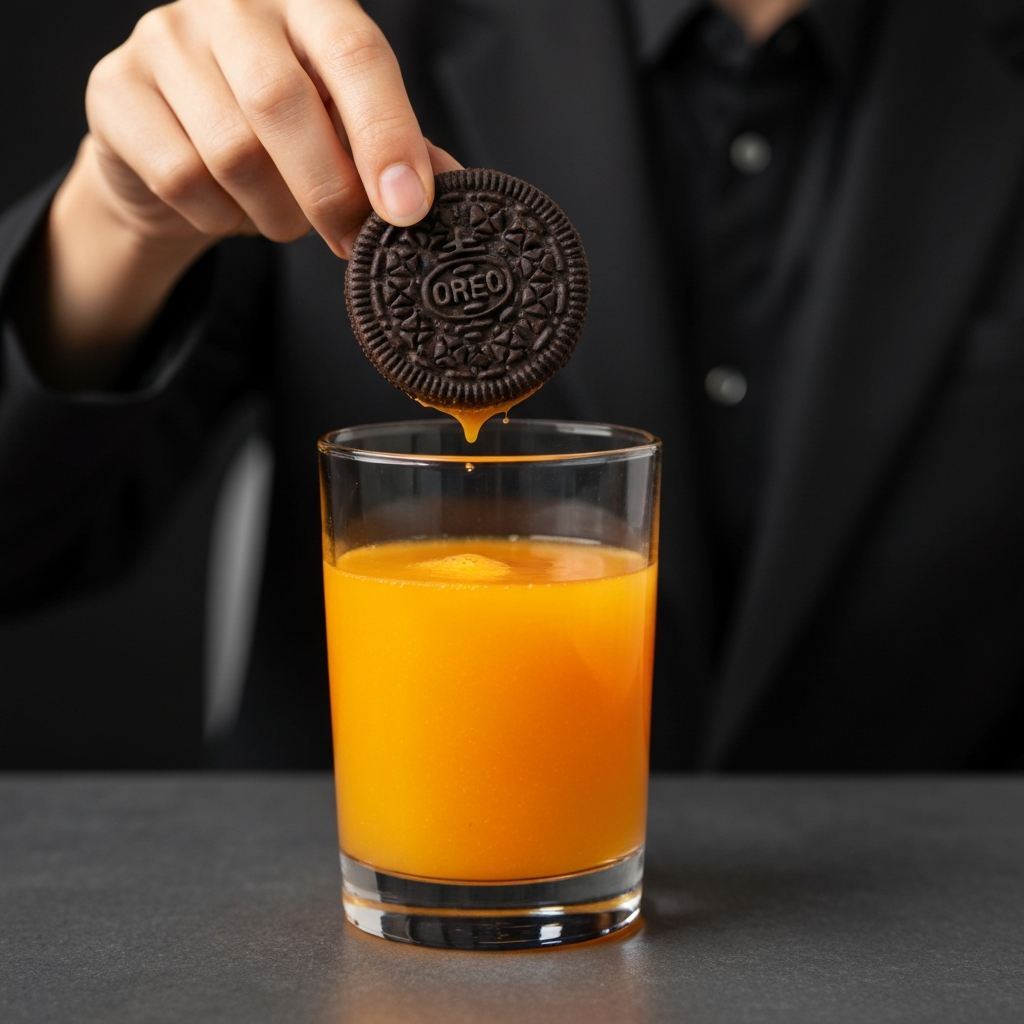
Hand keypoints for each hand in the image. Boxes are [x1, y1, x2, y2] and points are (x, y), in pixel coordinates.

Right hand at [18, 0, 459, 388]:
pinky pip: (181, 176)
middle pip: (282, 102)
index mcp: (308, 3)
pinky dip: (218, 216)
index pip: (356, 54)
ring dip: (274, 211)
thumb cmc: (275, 132)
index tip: (408, 209)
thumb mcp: (344, 131)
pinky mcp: (116, 88)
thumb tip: (459, 192)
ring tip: (286, 218)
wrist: (172, 145)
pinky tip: (229, 209)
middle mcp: (234, 5)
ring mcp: (165, 39)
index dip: (387, 135)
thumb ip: (397, 151)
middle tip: (351, 241)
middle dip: (328, 193)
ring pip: (231, 151)